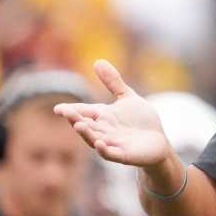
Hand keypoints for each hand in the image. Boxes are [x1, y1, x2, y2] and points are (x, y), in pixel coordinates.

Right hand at [53, 60, 169, 166]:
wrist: (158, 141)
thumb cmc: (141, 120)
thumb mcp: (127, 98)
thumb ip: (113, 82)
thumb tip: (97, 61)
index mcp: (102, 116)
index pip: (83, 112)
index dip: (70, 111)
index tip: (58, 108)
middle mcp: (103, 131)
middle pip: (86, 125)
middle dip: (75, 119)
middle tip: (66, 113)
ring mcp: (112, 144)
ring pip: (94, 139)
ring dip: (86, 133)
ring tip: (79, 125)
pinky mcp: (124, 155)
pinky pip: (111, 153)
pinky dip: (104, 149)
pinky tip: (100, 143)